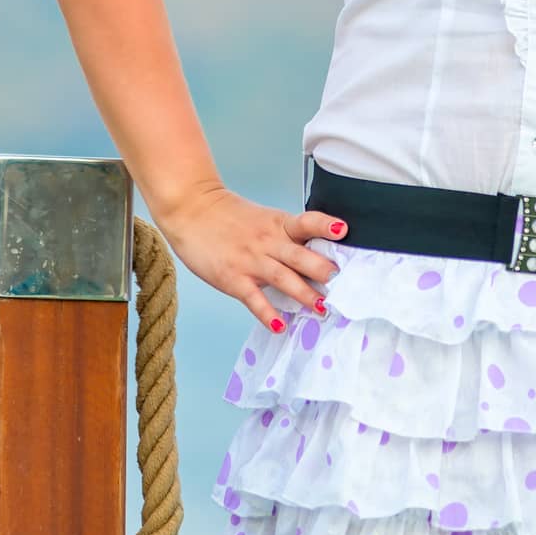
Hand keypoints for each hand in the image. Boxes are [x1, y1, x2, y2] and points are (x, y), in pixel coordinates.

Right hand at [155, 183, 347, 332]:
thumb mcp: (265, 219)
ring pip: (282, 277)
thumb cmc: (229, 217)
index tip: (344, 231)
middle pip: (300, 255)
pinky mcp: (232, 278)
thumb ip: (287, 237)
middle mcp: (268, 241)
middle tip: (343, 282)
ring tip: (322, 308)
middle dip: (322, 270)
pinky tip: (279, 325)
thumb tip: (316, 257)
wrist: (192, 209)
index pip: (307, 222)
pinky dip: (267, 312)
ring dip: (304, 294)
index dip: (325, 226)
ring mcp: (250, 260)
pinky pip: (253, 298)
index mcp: (279, 224)